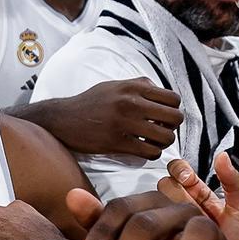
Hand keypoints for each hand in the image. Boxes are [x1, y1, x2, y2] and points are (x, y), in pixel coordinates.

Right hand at [45, 79, 182, 158]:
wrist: (62, 119)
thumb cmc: (89, 103)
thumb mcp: (114, 86)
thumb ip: (138, 86)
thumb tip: (161, 93)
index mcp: (132, 87)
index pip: (173, 99)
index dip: (173, 110)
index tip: (162, 116)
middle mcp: (130, 102)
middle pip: (175, 118)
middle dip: (171, 127)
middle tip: (160, 130)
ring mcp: (124, 122)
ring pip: (166, 137)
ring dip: (162, 142)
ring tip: (150, 141)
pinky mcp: (117, 142)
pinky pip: (150, 152)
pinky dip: (151, 153)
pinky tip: (141, 149)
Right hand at [157, 153, 238, 239]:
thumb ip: (235, 183)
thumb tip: (222, 157)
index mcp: (196, 195)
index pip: (177, 171)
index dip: (180, 171)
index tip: (188, 179)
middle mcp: (177, 208)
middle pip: (162, 187)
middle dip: (174, 194)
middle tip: (187, 208)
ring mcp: (165, 227)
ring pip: (152, 208)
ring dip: (166, 215)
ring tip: (182, 231)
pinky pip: (146, 233)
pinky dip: (155, 234)